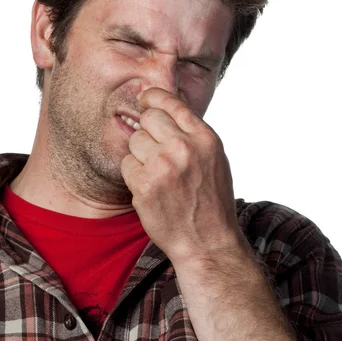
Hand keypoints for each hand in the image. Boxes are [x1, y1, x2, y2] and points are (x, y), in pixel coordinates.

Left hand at [120, 87, 245, 265]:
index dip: (152, 97)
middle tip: (155, 148)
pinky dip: (134, 175)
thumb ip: (192, 133)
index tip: (144, 99)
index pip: (170, 101)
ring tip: (157, 174)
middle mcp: (184, 147)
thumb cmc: (211, 201)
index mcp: (205, 138)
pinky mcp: (144, 185)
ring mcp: (162, 166)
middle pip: (148, 117)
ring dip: (140, 154)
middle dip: (147, 129)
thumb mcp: (214, 159)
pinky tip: (150, 188)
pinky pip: (127, 164)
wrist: (208, 243)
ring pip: (134, 140)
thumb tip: (163, 107)